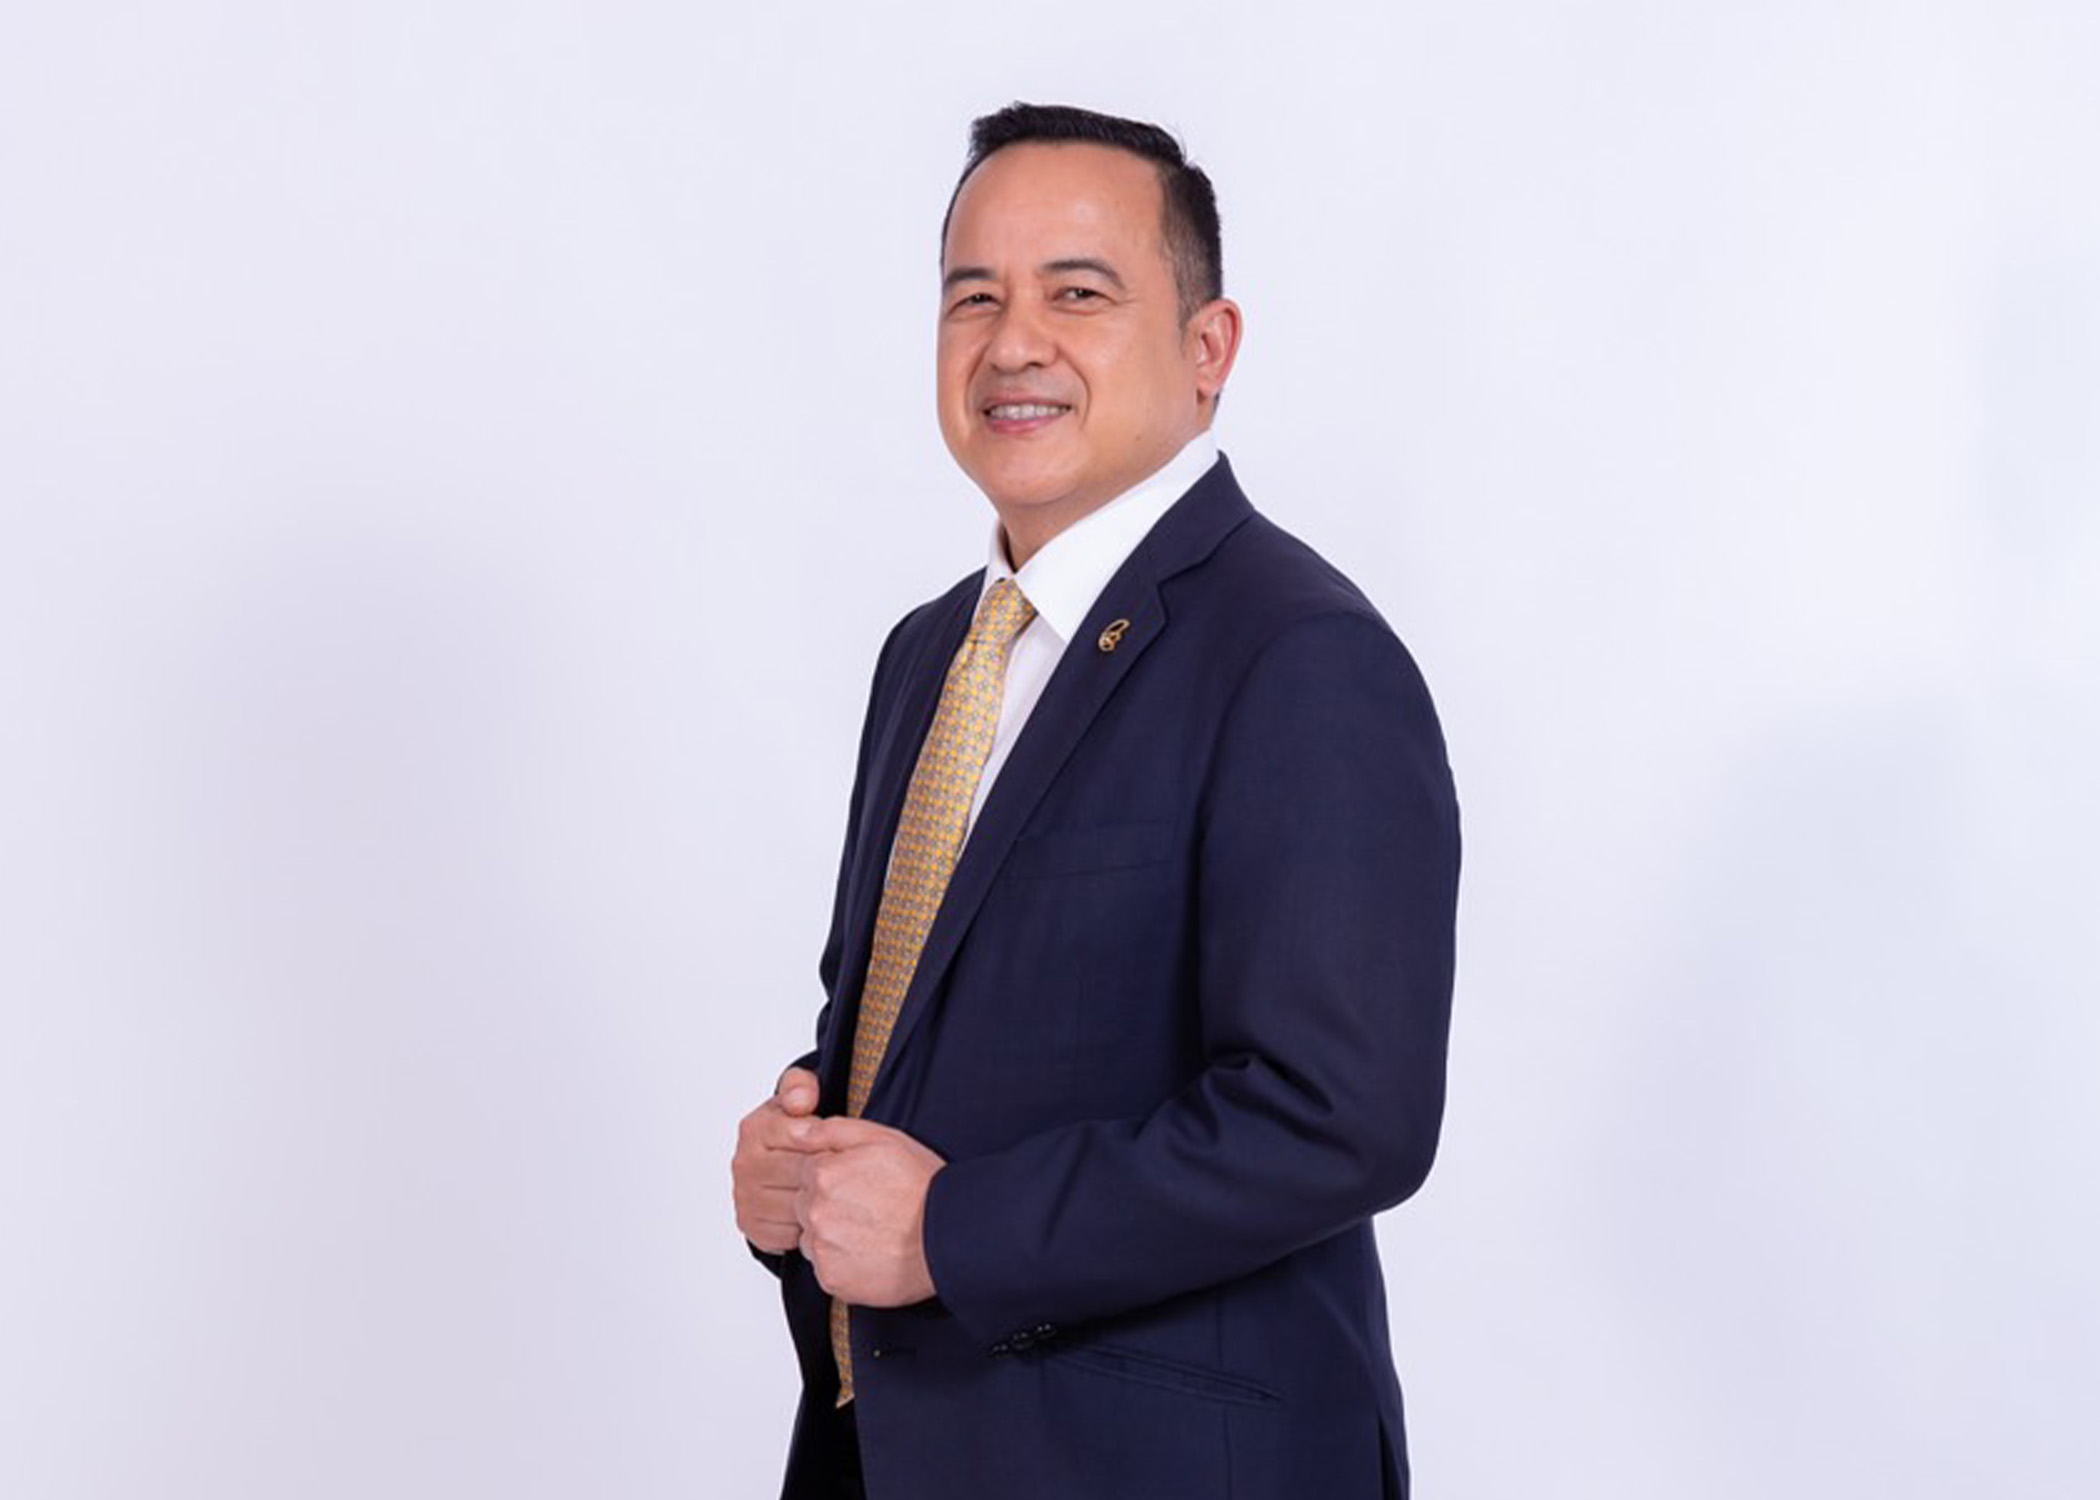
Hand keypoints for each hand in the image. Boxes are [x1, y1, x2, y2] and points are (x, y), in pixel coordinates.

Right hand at [731, 1066, 821, 1254]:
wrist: (785, 1162)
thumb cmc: (799, 1128)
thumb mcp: (802, 1096)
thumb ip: (801, 1086)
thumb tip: (801, 1100)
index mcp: (755, 1128)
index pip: (804, 1138)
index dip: (829, 1142)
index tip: (838, 1144)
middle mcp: (743, 1164)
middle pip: (803, 1174)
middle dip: (831, 1174)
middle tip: (849, 1173)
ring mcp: (745, 1197)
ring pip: (799, 1206)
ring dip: (824, 1203)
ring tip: (839, 1192)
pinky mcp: (752, 1227)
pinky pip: (792, 1233)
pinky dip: (812, 1227)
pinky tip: (824, 1213)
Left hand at [793, 1117, 944, 1306]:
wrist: (947, 1235)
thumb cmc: (921, 1186)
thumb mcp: (882, 1139)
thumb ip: (833, 1130)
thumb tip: (799, 1133)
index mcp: (823, 1174)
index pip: (809, 1172)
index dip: (836, 1176)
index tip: (861, 1184)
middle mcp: (815, 1211)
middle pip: (805, 1205)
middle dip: (829, 1204)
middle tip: (869, 1208)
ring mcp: (822, 1247)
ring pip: (813, 1237)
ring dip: (832, 1235)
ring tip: (870, 1232)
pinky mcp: (831, 1278)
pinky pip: (825, 1267)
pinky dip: (842, 1263)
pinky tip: (870, 1253)